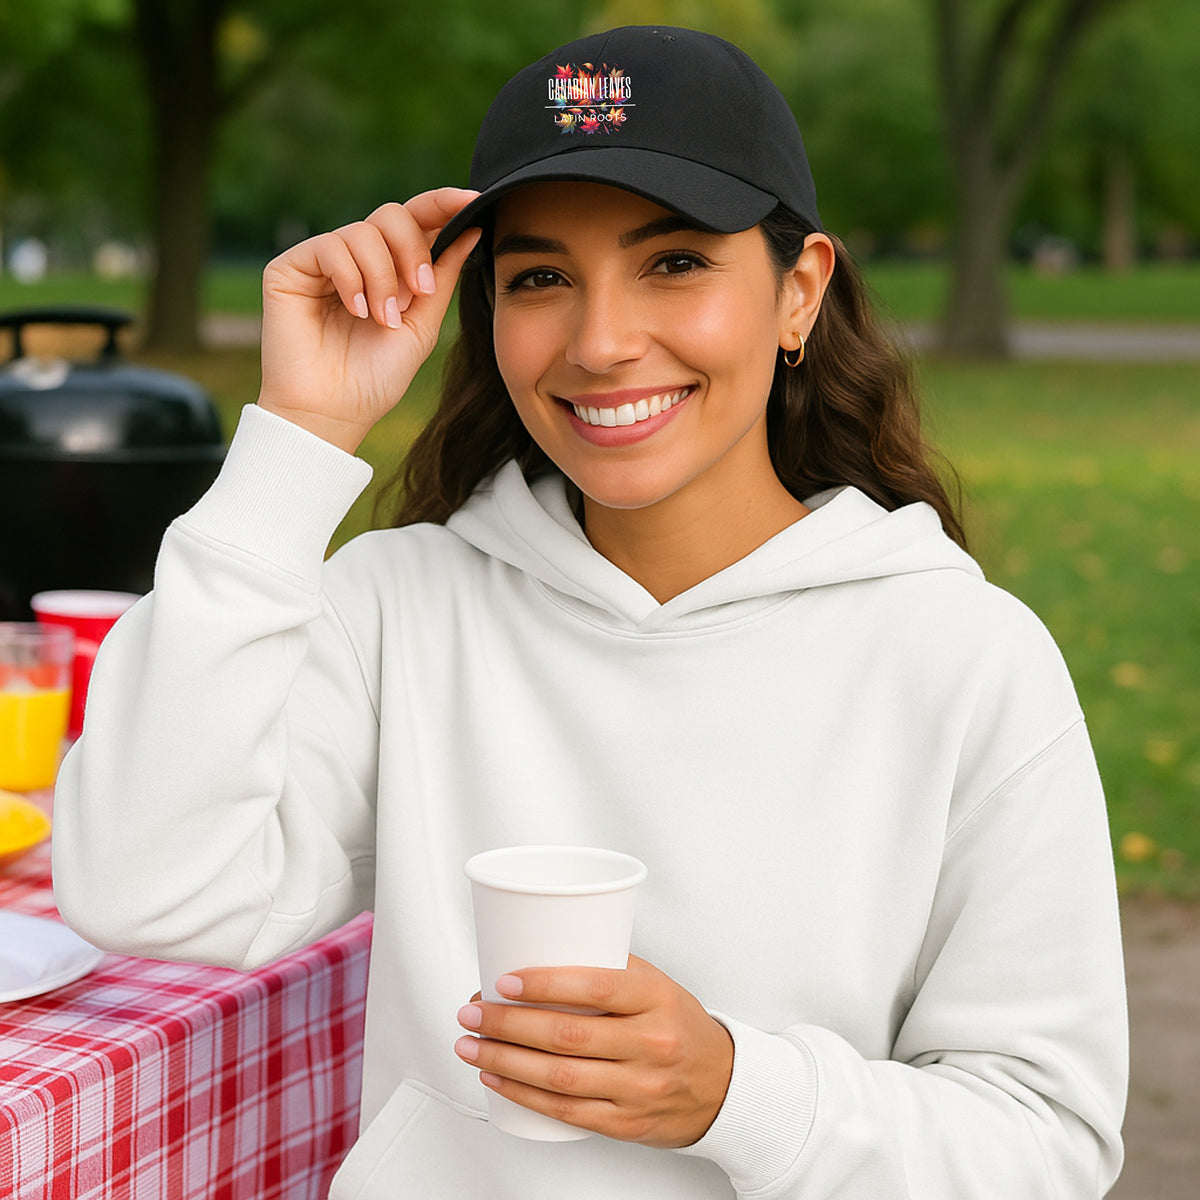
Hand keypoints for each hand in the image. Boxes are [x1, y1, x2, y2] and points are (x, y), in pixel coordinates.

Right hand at [257, 188, 480, 452]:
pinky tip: (355, 310)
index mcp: (389, 269)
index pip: (416, 221)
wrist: (335, 411)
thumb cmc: (376, 377)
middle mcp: (355, 258)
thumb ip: (443, 276)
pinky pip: (331, 246)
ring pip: (364, 231)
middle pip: (392, 215)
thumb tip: (472, 228)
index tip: (473, 202)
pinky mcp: (290, 267)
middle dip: (413, 250)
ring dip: (383, 277)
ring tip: (381, 318)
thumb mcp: (422, 324)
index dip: (443, 204)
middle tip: (420, 292)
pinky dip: (351, 278)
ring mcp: (322, 261)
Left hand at [454, 955, 733, 1147]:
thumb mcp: (657, 984)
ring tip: (470, 1045)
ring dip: (504, 1061)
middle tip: (471, 1012)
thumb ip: (609, 967)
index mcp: (656, 998)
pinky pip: (566, 1111)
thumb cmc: (678, 1023)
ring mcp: (638, 1088)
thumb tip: (540, 949)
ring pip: (559, 1077)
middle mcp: (650, 1043)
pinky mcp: (625, 1123)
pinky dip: (524, 1095)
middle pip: (567, 1036)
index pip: (597, 987)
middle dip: (507, 1024)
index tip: (504, 980)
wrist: (722, 1084)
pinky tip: (496, 1078)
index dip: (545, 984)